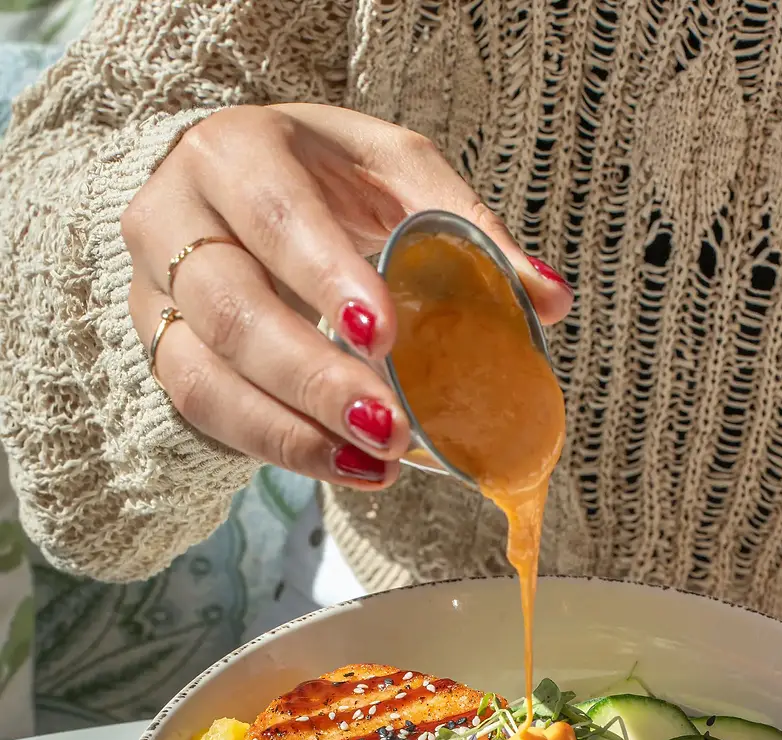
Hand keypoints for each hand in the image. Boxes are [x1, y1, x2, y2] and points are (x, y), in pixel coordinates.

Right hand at [123, 104, 572, 488]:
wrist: (228, 189)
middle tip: (390, 427)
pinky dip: (278, 449)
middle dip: (315, 379)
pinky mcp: (158, 351)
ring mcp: (153, 291)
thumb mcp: (394, 174)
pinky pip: (205, 415)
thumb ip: (466, 230)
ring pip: (206, 377)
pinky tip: (345, 465)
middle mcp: (175, 217)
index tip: (387, 338)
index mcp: (235, 153)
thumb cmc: (321, 177)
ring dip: (293, 433)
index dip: (327, 279)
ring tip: (373, 464)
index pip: (275, 218)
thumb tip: (548, 299)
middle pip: (233, 310)